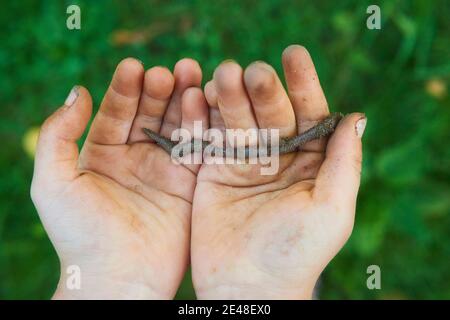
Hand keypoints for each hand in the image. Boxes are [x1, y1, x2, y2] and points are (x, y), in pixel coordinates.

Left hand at [31, 58, 208, 298]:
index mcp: (103, 155)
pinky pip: (197, 149)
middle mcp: (136, 159)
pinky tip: (204, 102)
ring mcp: (165, 171)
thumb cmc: (79, 233)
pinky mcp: (190, 185)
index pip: (116, 112)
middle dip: (160, 89)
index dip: (125, 88)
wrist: (118, 278)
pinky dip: (202, 125)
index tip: (134, 67)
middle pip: (151, 114)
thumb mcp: (52, 181)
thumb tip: (78, 90)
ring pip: (177, 126)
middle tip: (170, 70)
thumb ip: (58, 134)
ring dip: (184, 99)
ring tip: (191, 73)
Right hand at [191, 45, 365, 298]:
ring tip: (223, 73)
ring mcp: (244, 163)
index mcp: (309, 162)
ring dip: (229, 95)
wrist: (249, 286)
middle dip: (262, 89)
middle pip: (271, 112)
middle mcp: (278, 157)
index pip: (309, 113)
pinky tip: (197, 95)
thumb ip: (344, 163)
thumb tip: (356, 118)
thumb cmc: (296, 253)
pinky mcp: (213, 171)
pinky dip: (203, 117)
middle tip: (252, 70)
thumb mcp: (332, 209)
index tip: (293, 55)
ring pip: (238, 119)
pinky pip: (209, 138)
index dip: (303, 84)